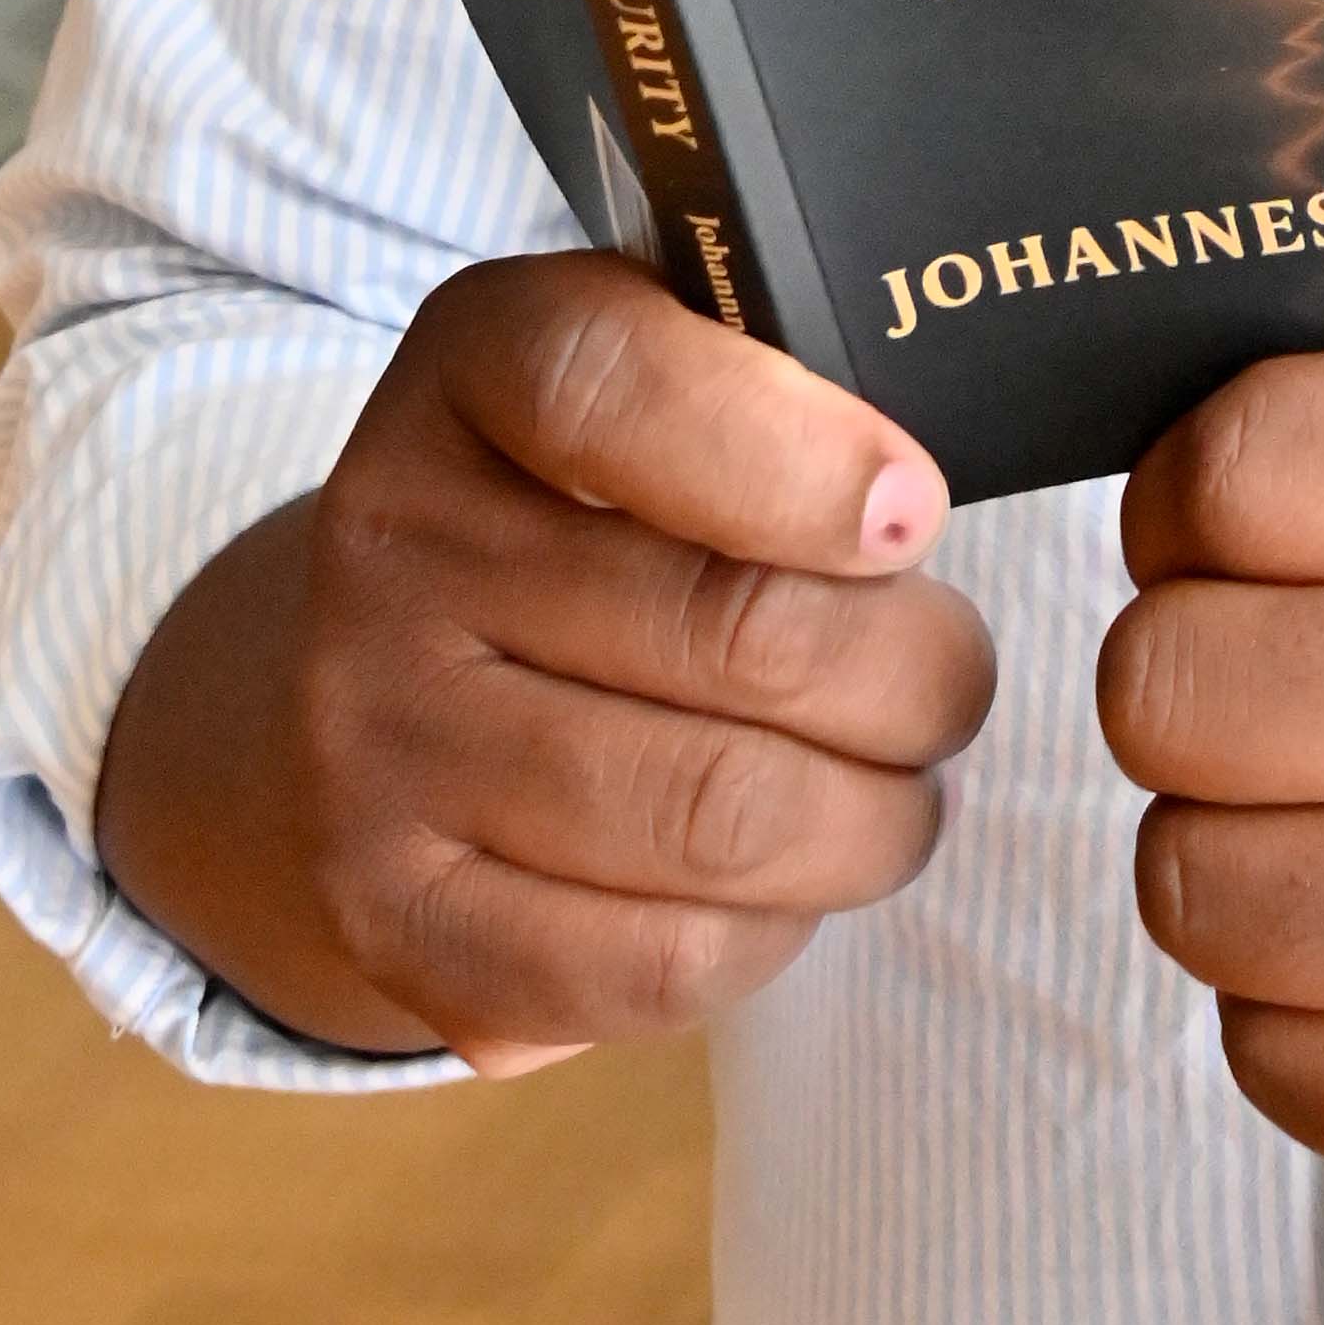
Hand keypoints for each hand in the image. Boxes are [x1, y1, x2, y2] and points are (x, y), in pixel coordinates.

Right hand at [94, 253, 995, 1070]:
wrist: (399, 666)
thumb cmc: (611, 501)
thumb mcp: (678, 367)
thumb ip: (789, 375)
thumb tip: (912, 507)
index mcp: (475, 361)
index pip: (607, 390)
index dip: (798, 459)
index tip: (915, 514)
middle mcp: (396, 544)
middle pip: (731, 632)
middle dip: (912, 675)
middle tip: (949, 681)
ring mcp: (374, 741)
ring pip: (718, 817)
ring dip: (873, 819)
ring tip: (900, 787)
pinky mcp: (395, 917)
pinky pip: (652, 963)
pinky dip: (772, 932)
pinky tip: (790, 881)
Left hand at [1098, 348, 1323, 1324]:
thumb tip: (1191, 287)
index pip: (1248, 451)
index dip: (1230, 478)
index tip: (1288, 498)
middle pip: (1180, 687)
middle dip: (1221, 676)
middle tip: (1323, 667)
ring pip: (1202, 889)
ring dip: (1257, 856)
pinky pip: (1274, 1067)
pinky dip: (1317, 1020)